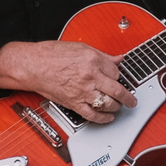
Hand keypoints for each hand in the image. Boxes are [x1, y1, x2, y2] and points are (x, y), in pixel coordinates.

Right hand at [0, 39, 135, 124]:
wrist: (32, 65)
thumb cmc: (51, 55)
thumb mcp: (80, 47)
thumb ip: (102, 55)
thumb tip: (118, 59)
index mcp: (93, 60)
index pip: (116, 71)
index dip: (118, 76)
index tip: (118, 78)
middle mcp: (90, 76)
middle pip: (117, 90)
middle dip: (128, 97)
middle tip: (132, 100)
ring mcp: (82, 91)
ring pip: (108, 104)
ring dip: (117, 107)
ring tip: (119, 106)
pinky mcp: (74, 103)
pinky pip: (93, 115)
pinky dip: (103, 119)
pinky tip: (108, 117)